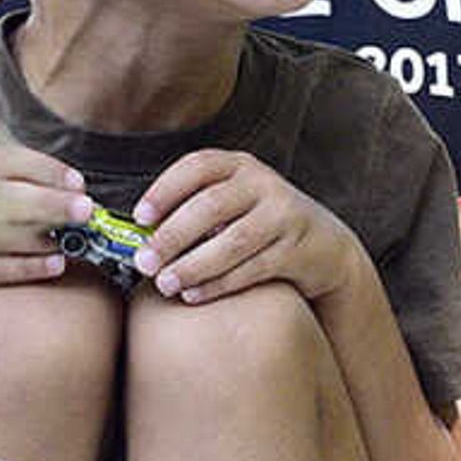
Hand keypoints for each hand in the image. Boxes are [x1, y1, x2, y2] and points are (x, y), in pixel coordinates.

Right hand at [0, 142, 90, 286]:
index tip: (77, 181)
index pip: (8, 160)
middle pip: (8, 197)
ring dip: (43, 238)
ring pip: (2, 235)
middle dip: (51, 204)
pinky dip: (25, 268)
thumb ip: (2, 171)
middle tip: (85, 210)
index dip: (47, 170)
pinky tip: (54, 264)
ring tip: (73, 239)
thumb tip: (64, 184)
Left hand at [134, 149, 353, 305]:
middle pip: (210, 206)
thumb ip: (196, 209)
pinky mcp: (297, 249)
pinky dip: (219, 283)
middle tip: (143, 263)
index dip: (165, 190)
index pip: (196, 167)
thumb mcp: (234, 203)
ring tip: (165, 284)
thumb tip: (136, 237)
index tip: (139, 218)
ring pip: (233, 241)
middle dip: (172, 236)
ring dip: (193, 265)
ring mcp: (284, 215)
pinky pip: (253, 268)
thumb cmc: (259, 224)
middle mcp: (263, 184)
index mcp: (239, 166)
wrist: (325, 247)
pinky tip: (194, 294)